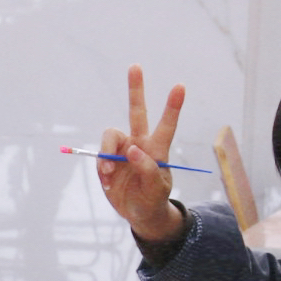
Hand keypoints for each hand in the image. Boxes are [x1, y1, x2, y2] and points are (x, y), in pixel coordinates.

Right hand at [96, 66, 187, 245]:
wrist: (137, 213)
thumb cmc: (152, 201)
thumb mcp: (155, 191)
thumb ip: (147, 170)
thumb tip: (131, 150)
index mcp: (157, 150)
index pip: (167, 125)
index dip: (173, 106)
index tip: (180, 86)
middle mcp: (140, 144)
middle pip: (137, 112)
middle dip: (136, 89)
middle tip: (135, 66)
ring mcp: (122, 150)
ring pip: (110, 136)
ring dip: (106, 155)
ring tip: (107, 174)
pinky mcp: (108, 159)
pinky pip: (99, 156)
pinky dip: (100, 169)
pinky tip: (107, 181)